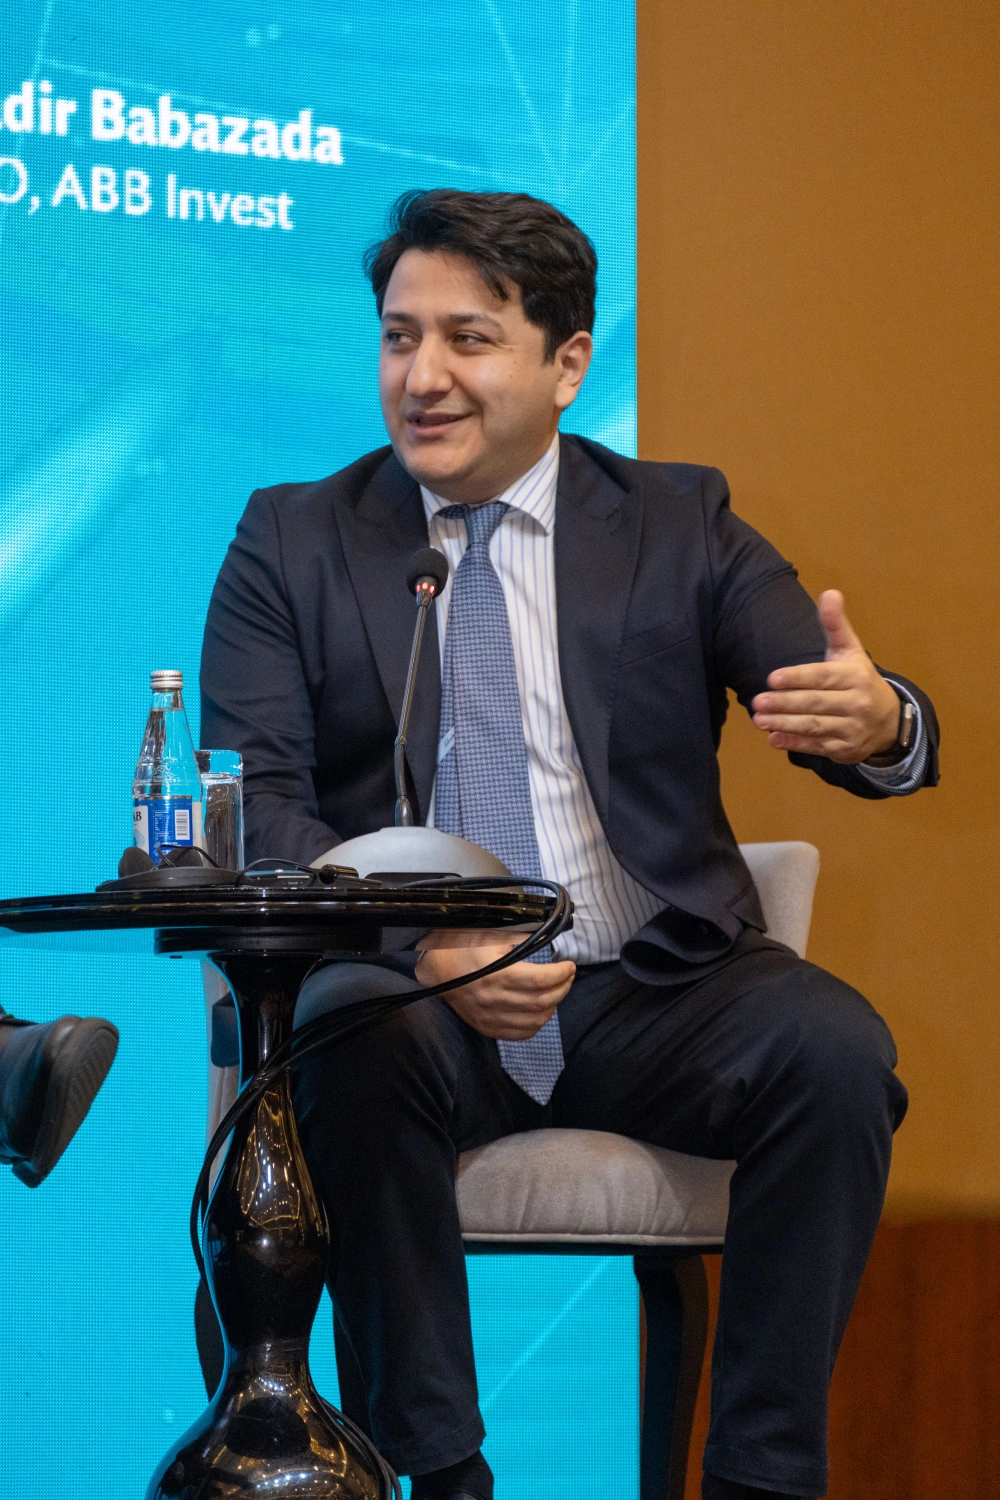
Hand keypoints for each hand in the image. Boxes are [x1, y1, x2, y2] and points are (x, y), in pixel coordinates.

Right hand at [415, 929, 575, 1039]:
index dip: (561, 974)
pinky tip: (541, 1010)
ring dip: (552, 1006)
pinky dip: (536, 1024)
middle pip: (542, 1001)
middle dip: (563, 988)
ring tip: (556, 991)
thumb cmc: (463, 946)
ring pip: (535, 1021)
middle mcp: (494, 999)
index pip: (540, 979)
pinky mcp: (487, 1027)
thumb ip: (522, 936)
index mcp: (497, 974)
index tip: (569, 965)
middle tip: (568, 976)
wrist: (436, 969)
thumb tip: (550, 936)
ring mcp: (490, 1017)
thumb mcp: (492, 933)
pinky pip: (520, 1034)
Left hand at [751, 591, 901, 764]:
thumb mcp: (850, 651)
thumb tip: (830, 592)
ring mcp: (852, 728)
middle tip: (757, 701)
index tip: (772, 678)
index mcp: (856, 676)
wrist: (889, 721)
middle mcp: (857, 703)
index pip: (823, 676)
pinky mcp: (845, 750)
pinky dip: (794, 743)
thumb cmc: (859, 680)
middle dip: (784, 703)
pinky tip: (773, 739)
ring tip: (758, 720)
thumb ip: (835, 624)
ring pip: (814, 726)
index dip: (797, 678)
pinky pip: (816, 746)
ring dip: (784, 723)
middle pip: (815, 703)